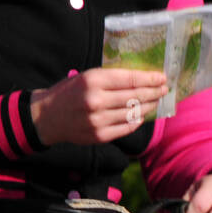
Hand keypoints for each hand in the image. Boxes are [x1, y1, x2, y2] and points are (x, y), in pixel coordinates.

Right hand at [29, 68, 168, 145]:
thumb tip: (140, 78)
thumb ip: (109, 78)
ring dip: (148, 106)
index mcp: (92, 81)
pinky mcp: (100, 136)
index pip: (129, 79)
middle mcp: (96, 101)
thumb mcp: (85, 77)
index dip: (149, 79)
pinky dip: (137, 120)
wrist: (47, 117)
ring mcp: (99, 120)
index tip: (162, 77)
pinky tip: (142, 114)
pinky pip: (127, 127)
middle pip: (135, 96)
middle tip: (164, 89)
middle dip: (153, 92)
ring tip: (156, 100)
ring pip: (134, 113)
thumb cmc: (69, 93)